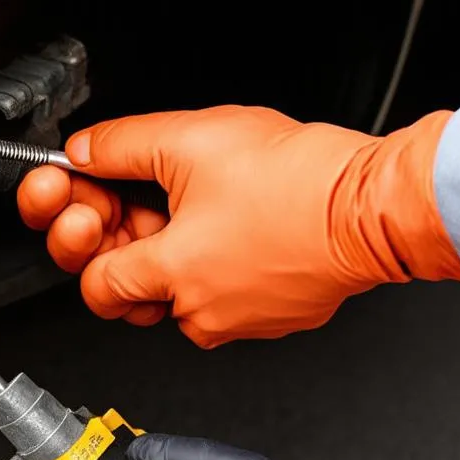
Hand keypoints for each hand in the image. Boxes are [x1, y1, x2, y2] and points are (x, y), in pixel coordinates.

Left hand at [17, 106, 459, 347]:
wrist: (373, 205)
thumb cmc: (300, 180)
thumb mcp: (190, 139)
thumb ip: (120, 145)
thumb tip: (85, 152)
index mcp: (173, 274)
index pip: (97, 287)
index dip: (90, 247)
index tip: (98, 215)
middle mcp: (203, 312)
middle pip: (137, 293)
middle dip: (135, 245)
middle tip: (152, 200)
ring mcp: (243, 320)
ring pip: (184, 295)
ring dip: (180, 255)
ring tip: (201, 204)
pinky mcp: (275, 316)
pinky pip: (229, 296)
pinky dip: (222, 265)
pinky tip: (237, 220)